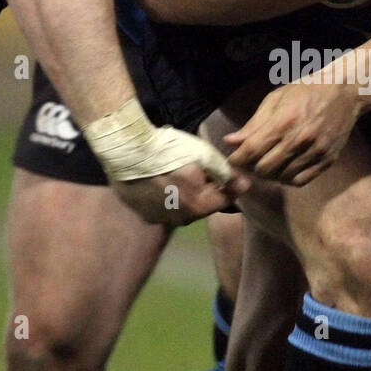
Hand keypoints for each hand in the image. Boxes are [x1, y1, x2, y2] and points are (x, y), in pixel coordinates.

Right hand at [112, 162, 249, 226]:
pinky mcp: (143, 215)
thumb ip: (225, 172)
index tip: (234, 175)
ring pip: (183, 209)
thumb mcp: (203, 155)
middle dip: (207, 192)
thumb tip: (245, 184)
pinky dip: (167, 198)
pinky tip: (162, 182)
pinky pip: (163, 209)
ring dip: (187, 196)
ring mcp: (159, 220)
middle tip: (204, 172)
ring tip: (181, 176)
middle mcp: (180, 220)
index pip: (225, 201)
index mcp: (198, 207)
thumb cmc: (168, 150)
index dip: (231, 186)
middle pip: (203, 206)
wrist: (126, 150)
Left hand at [225, 79, 361, 184]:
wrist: (345, 94)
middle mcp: (301, 139)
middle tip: (253, 160)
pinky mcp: (327, 161)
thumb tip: (230, 142)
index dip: (237, 159)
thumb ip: (253, 124)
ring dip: (271, 173)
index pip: (251, 150)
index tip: (234, 159)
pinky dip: (288, 178)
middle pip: (264, 169)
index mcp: (284, 121)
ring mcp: (316, 152)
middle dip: (252, 167)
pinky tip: (286, 167)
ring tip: (270, 161)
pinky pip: (300, 181)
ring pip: (282, 178)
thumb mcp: (276, 100)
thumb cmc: (306, 92)